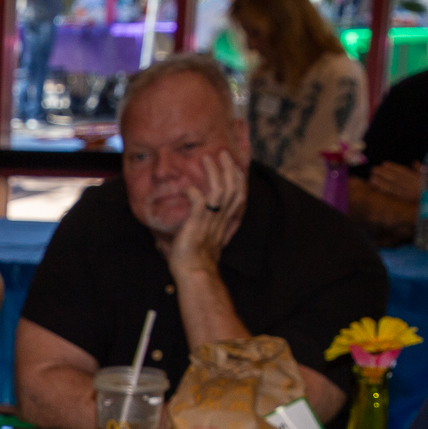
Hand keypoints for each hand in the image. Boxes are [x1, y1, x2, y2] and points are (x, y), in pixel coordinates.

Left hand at [166, 151, 244, 277]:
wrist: (194, 274)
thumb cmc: (196, 259)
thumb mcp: (206, 237)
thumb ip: (205, 222)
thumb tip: (196, 209)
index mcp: (225, 221)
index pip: (239, 195)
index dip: (238, 178)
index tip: (234, 165)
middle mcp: (221, 219)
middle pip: (234, 188)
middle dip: (230, 168)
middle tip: (222, 154)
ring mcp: (210, 221)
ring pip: (221, 191)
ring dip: (215, 172)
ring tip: (208, 158)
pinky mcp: (196, 225)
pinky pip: (199, 203)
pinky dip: (194, 192)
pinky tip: (188, 187)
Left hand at [367, 161, 423, 202]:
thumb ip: (422, 170)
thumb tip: (415, 162)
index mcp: (418, 177)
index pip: (403, 171)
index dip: (393, 167)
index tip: (384, 164)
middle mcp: (411, 184)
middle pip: (395, 178)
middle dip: (383, 173)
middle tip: (373, 169)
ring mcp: (407, 193)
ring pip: (392, 186)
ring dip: (381, 181)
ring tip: (371, 178)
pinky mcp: (404, 201)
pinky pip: (393, 195)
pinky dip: (384, 191)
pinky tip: (376, 189)